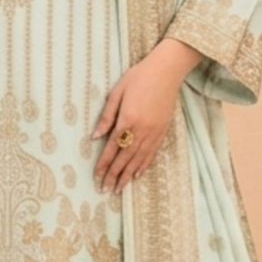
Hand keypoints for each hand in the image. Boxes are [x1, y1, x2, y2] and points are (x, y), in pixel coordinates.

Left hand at [91, 53, 183, 192]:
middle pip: (125, 158)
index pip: (112, 148)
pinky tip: (137, 174)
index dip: (104, 164)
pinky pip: (152, 153)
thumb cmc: (138, 77)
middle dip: (114, 175)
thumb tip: (95, 137)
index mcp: (127, 119)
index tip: (97, 177)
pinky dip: (143, 166)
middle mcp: (142, 130)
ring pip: (139, 159)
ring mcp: (154, 132)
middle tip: (106, 190)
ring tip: (119, 189)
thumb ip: (106, 116)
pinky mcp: (163, 131)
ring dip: (128, 175)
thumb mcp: (117, 92)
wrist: (166, 70)